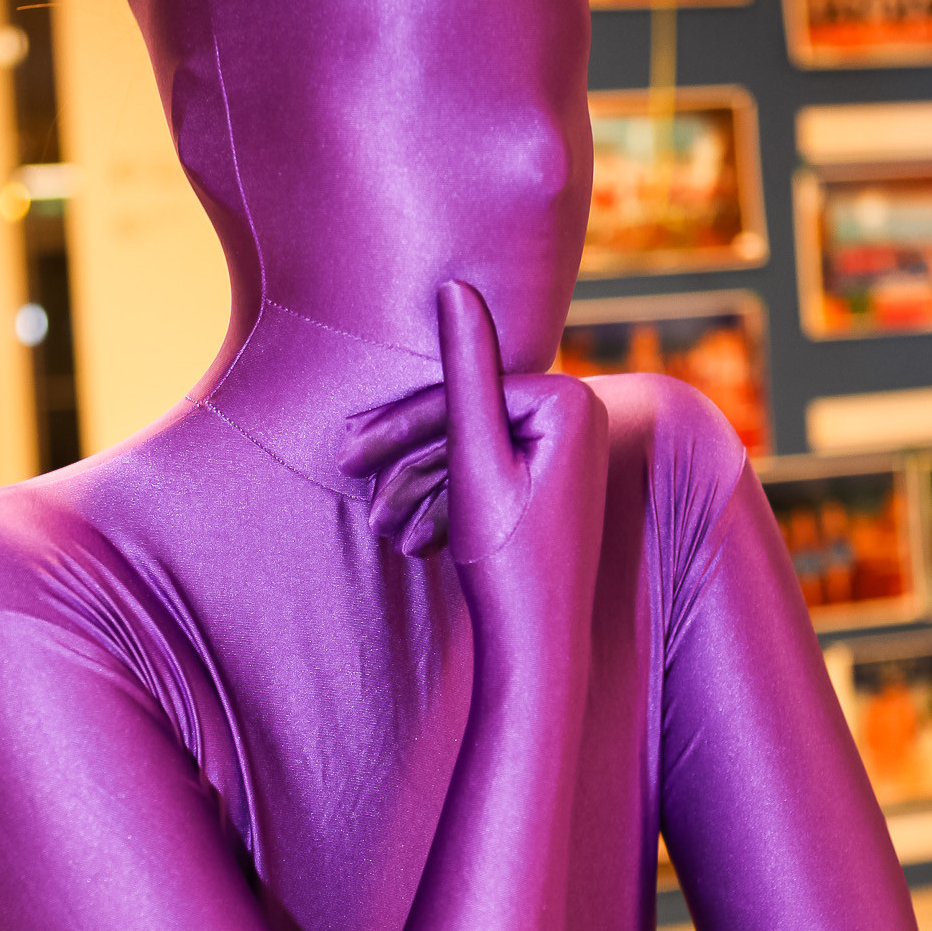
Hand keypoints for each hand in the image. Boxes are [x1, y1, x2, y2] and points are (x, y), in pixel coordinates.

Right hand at [341, 282, 607, 642]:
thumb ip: (465, 371)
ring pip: (474, 449)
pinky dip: (452, 501)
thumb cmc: (506, 560)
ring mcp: (571, 449)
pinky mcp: (557, 479)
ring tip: (387, 531)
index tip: (351, 451)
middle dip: (410, 457)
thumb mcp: (473, 460)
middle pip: (471, 417)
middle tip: (349, 476)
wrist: (536, 644)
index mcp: (569, 402)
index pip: (466, 393)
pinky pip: (491, 473)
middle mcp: (582, 415)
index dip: (404, 424)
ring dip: (424, 485)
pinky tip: (419, 539)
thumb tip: (456, 286)